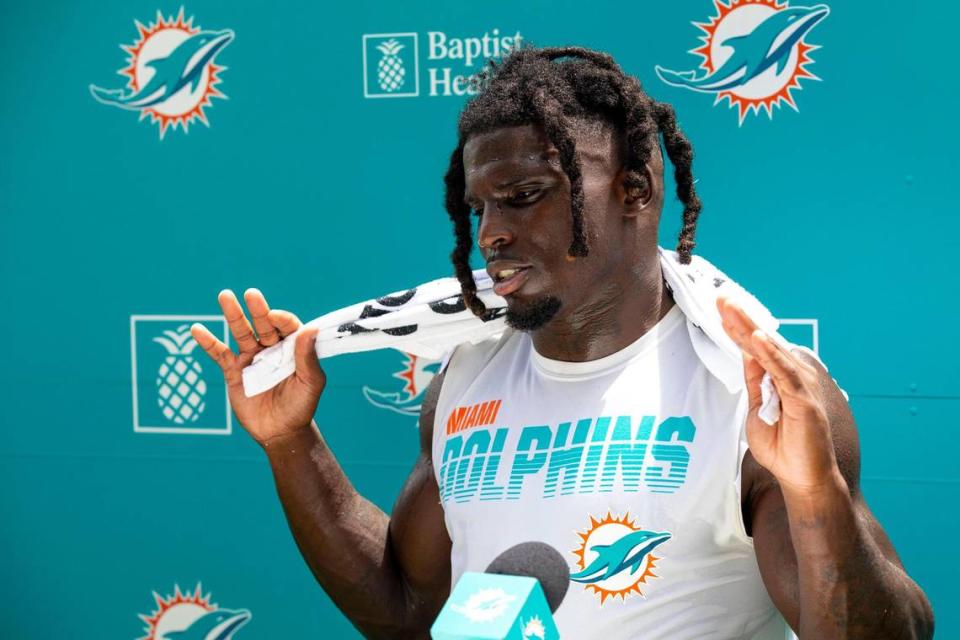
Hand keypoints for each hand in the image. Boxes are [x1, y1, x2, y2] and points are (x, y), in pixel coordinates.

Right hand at [191, 289, 325, 446]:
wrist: (280, 431)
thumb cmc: (301, 406)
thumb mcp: (311, 383)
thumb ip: (308, 357)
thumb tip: (311, 329)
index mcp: (292, 348)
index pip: (286, 326)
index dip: (281, 319)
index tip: (275, 316)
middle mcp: (271, 348)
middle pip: (263, 324)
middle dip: (257, 309)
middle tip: (251, 294)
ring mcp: (251, 358)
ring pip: (241, 333)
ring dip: (233, 315)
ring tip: (224, 295)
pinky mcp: (234, 371)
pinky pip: (220, 354)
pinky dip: (209, 342)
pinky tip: (197, 329)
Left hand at [717, 297, 839, 492]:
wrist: (801, 478)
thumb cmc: (782, 447)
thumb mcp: (757, 409)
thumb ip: (755, 381)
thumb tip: (747, 352)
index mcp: (778, 377)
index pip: (755, 346)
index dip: (737, 325)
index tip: (720, 304)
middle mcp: (792, 376)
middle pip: (762, 342)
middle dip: (741, 318)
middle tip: (722, 296)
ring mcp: (800, 386)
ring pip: (772, 351)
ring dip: (751, 328)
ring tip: (734, 308)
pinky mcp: (804, 400)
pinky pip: (785, 372)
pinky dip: (771, 354)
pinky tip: (757, 337)